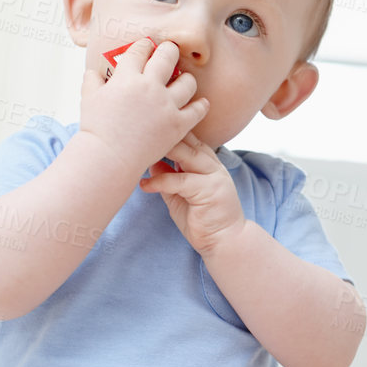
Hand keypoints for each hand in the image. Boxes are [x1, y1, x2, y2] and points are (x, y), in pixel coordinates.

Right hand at [78, 38, 207, 176]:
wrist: (108, 158)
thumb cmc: (96, 129)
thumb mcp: (88, 99)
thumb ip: (92, 81)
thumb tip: (92, 73)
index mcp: (127, 77)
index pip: (140, 50)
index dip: (144, 46)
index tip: (147, 46)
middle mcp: (149, 86)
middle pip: (168, 56)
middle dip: (169, 50)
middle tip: (170, 52)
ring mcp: (166, 105)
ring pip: (188, 81)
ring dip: (186, 79)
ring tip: (184, 81)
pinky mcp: (178, 124)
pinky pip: (197, 110)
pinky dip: (201, 105)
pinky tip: (201, 103)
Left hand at [138, 130, 247, 256]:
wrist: (225, 242)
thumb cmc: (203, 220)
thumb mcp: (180, 196)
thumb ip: (169, 178)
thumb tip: (151, 162)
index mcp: (209, 164)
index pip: (191, 139)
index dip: (173, 129)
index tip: (150, 125)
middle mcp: (213, 166)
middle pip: (189, 141)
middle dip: (167, 133)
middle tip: (141, 131)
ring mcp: (214, 177)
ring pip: (187, 154)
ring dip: (164, 150)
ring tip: (140, 150)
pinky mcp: (209, 191)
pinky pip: (180, 180)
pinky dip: (160, 181)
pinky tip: (145, 185)